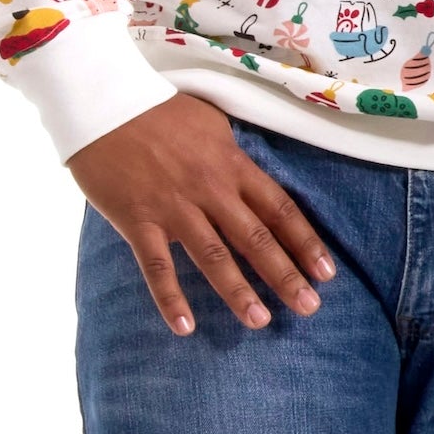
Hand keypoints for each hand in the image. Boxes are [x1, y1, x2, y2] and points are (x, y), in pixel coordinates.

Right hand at [67, 93, 331, 335]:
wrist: (107, 105)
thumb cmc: (161, 111)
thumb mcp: (213, 125)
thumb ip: (233, 157)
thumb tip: (253, 180)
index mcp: (233, 165)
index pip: (280, 210)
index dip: (305, 242)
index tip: (326, 272)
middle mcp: (211, 190)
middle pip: (256, 238)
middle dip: (285, 275)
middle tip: (309, 308)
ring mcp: (174, 207)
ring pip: (214, 256)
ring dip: (238, 291)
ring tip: (260, 321)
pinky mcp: (138, 220)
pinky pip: (158, 266)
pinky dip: (170, 298)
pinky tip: (185, 328)